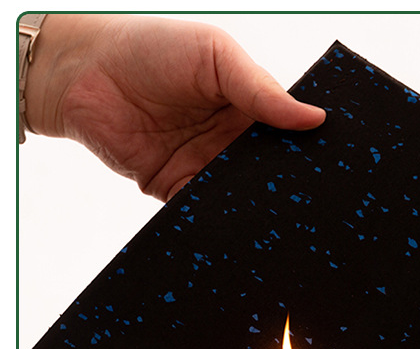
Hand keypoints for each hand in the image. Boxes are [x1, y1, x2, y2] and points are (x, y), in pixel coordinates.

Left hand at [23, 14, 325, 200]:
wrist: (82, 73)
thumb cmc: (151, 49)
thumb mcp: (216, 56)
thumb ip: (261, 90)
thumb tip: (315, 119)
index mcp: (249, 107)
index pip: (289, 134)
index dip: (309, 148)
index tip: (335, 165)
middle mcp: (231, 141)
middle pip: (270, 171)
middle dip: (288, 185)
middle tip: (317, 202)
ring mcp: (206, 167)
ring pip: (242, 195)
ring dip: (257, 205)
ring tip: (285, 221)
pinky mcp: (177, 189)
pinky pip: (205, 210)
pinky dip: (220, 219)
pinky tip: (240, 227)